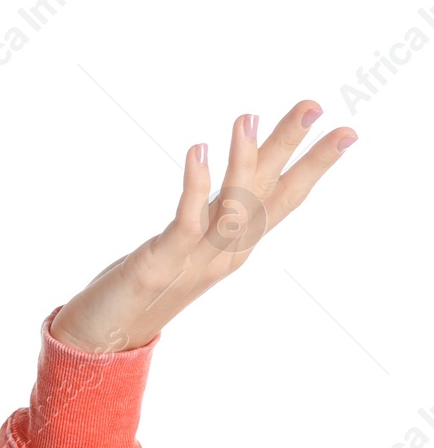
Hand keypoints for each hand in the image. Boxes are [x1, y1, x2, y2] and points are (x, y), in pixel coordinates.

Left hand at [50, 100, 356, 352]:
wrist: (103, 340)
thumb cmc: (140, 292)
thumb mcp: (185, 250)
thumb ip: (209, 221)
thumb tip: (231, 185)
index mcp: (233, 248)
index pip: (281, 201)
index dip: (312, 167)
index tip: (344, 131)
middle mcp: (223, 255)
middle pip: (264, 196)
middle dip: (292, 152)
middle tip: (315, 107)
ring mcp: (195, 262)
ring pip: (232, 208)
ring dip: (242, 161)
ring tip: (248, 117)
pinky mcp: (160, 264)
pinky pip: (185, 222)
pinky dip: (195, 186)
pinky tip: (199, 151)